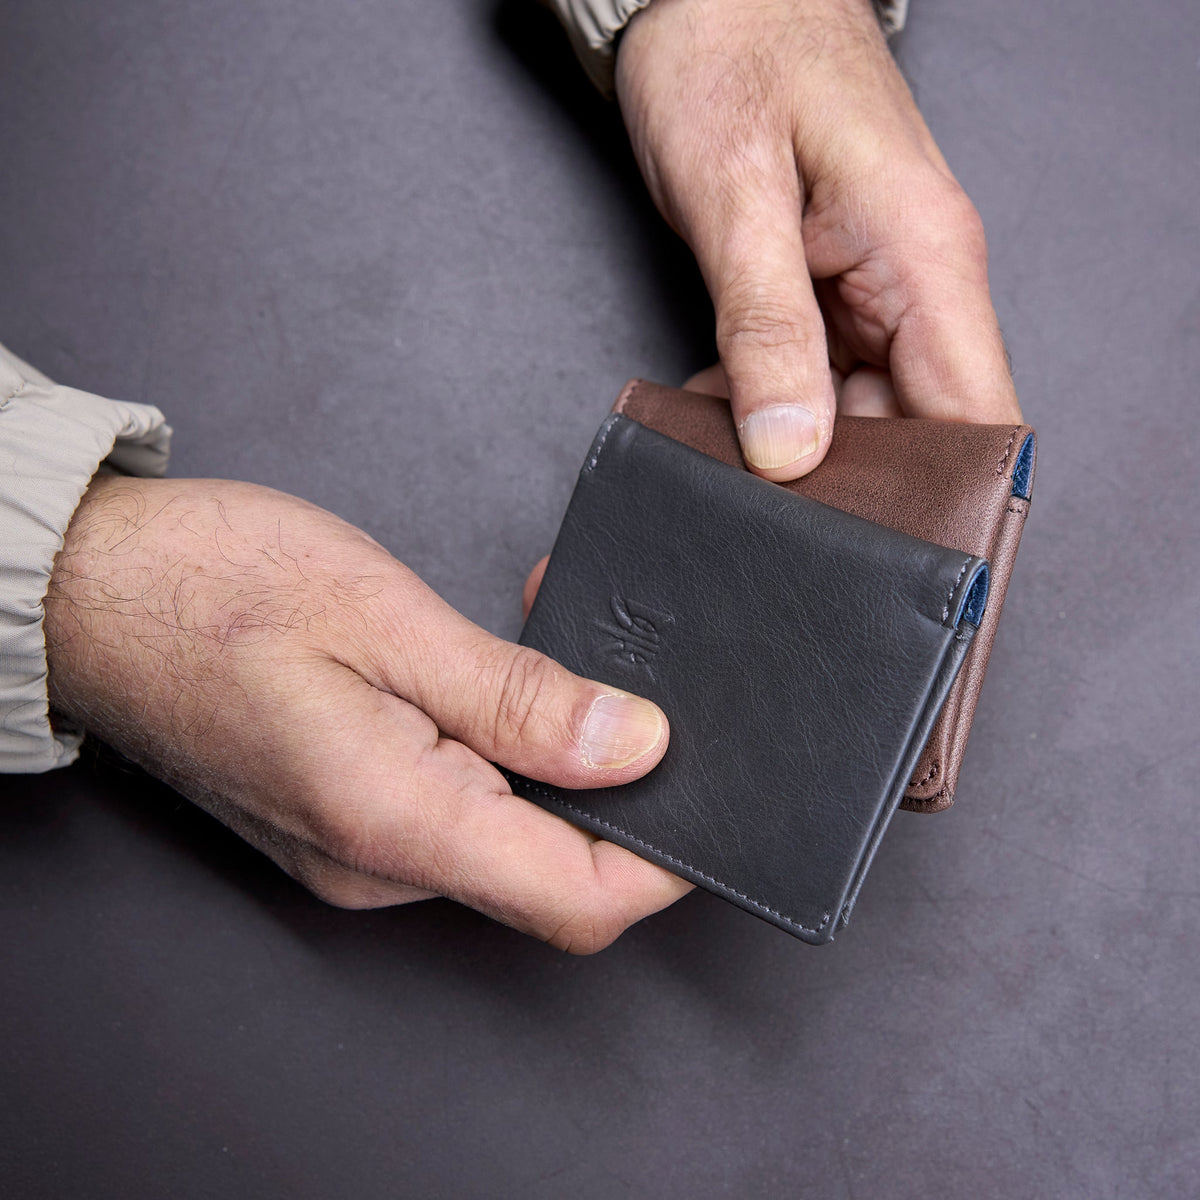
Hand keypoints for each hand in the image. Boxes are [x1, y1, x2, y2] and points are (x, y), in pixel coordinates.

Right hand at [44, 476, 689, 950]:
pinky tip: (503, 680)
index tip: (717, 792)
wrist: (98, 594)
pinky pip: (462, 812)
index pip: (579, 898)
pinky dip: (505, 757)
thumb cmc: (218, 588)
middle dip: (621, 796)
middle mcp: (381, 861)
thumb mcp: (389, 620)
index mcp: (394, 818)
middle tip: (641, 690)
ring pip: (512, 839)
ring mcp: (361, 849)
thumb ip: (519, 697)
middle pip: (555, 873)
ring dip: (559, 763)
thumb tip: (637, 744)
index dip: (669, 860)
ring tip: (564, 658)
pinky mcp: (351, 818)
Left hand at [617, 0, 1020, 478]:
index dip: (955, 503)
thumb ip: (766, 325)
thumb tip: (789, 446)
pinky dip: (775, 404)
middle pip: (918, 429)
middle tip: (780, 524)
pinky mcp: (833, 290)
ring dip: (803, 447)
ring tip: (739, 462)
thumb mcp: (736, 195)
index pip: (977, 416)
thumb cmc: (730, 53)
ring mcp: (876, 289)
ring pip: (864, 411)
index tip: (908, 568)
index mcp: (925, 258)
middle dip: (856, 488)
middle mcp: (916, 282)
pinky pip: (821, 377)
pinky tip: (726, 411)